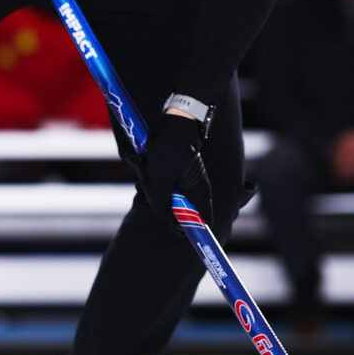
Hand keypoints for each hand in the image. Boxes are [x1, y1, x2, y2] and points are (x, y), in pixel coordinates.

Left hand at [137, 111, 213, 226]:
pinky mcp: (176, 177)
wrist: (172, 124)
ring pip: (170, 201)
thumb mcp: (160, 180)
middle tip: (154, 192)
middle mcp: (197, 191)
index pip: (204, 222)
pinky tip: (149, 172)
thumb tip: (165, 220)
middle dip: (165, 208)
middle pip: (182, 214)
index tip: (174, 228)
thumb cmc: (168, 151)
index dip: (191, 230)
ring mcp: (186, 184)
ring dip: (157, 194)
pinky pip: (165, 189)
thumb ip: (162, 204)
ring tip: (150, 177)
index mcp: (201, 194)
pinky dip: (155, 185)